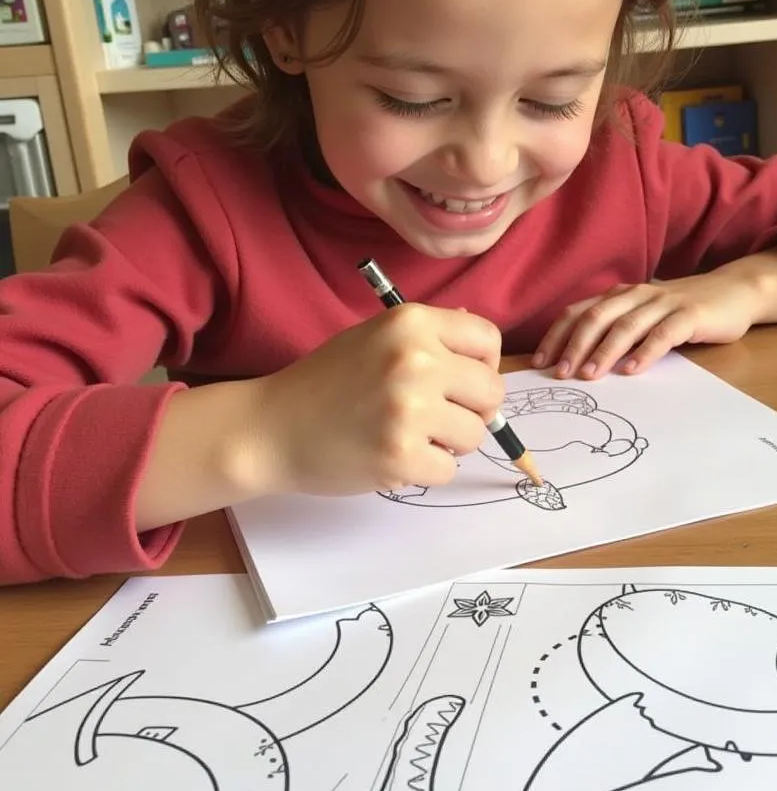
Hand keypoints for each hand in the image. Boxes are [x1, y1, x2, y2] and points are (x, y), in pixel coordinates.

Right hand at [252, 303, 504, 496]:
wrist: (271, 427)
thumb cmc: (326, 381)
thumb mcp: (375, 336)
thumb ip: (430, 338)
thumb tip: (483, 346)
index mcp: (411, 322)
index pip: (488, 338)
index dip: (482, 364)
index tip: (462, 381)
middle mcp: (415, 359)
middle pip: (492, 390)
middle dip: (473, 408)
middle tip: (437, 415)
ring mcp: (409, 409)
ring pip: (475, 434)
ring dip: (450, 442)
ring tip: (410, 434)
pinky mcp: (400, 456)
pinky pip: (448, 468)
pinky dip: (427, 469)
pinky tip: (394, 455)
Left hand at [533, 273, 761, 380]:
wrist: (733, 292)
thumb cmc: (681, 311)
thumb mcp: (643, 317)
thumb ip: (615, 332)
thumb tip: (577, 362)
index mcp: (619, 296)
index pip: (578, 312)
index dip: (557, 336)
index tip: (540, 362)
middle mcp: (636, 295)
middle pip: (596, 317)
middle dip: (574, 345)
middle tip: (560, 374)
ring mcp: (663, 303)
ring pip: (626, 326)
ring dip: (604, 351)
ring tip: (589, 375)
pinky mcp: (689, 315)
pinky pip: (663, 334)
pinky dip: (645, 352)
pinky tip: (633, 370)